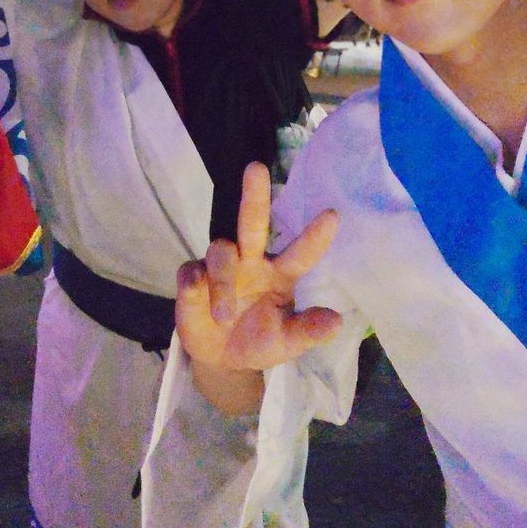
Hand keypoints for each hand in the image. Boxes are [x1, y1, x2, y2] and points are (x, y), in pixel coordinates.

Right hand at [176, 162, 340, 373]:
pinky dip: (194, 280)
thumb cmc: (261, 341)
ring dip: (222, 279)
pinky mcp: (193, 281)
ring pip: (220, 251)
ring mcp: (221, 268)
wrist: (223, 360)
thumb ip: (307, 331)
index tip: (333, 215)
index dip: (315, 236)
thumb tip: (335, 322)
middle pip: (252, 223)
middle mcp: (251, 262)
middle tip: (256, 168)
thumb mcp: (287, 342)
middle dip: (254, 196)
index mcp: (280, 274)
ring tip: (223, 314)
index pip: (300, 252)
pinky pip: (191, 271)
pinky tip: (194, 289)